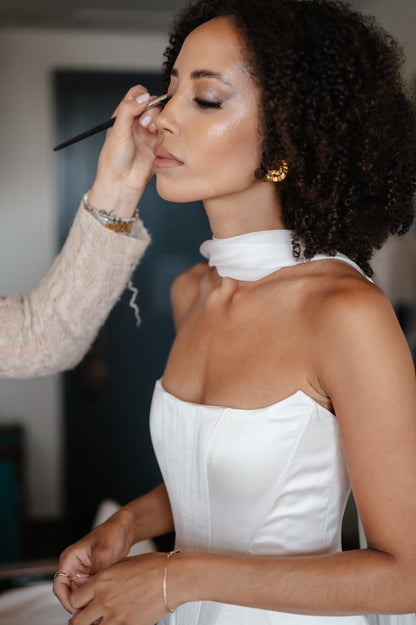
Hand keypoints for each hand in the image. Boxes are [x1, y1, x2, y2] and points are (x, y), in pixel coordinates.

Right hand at [54, 510, 133, 613]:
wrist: (124, 529)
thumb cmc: (111, 534)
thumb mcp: (103, 554)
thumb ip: (94, 573)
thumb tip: (90, 592)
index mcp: (70, 558)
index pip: (59, 585)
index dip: (66, 600)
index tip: (77, 610)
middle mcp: (73, 566)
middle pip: (69, 592)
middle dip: (78, 604)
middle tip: (90, 614)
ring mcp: (83, 572)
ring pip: (79, 593)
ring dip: (87, 602)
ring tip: (97, 610)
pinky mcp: (92, 575)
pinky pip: (89, 590)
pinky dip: (94, 597)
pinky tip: (102, 603)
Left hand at [67, 553, 167, 624]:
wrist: (172, 577)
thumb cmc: (152, 566)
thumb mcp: (122, 564)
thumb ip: (105, 576)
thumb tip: (95, 585)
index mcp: (101, 581)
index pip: (74, 599)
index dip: (75, 603)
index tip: (80, 605)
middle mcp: (105, 600)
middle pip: (77, 621)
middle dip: (78, 621)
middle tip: (82, 620)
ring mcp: (116, 616)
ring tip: (100, 622)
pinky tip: (117, 622)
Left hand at [89, 85, 161, 217]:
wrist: (122, 182)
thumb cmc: (113, 160)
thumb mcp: (117, 130)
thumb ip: (128, 110)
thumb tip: (143, 97)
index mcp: (124, 116)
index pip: (136, 94)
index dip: (141, 96)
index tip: (141, 106)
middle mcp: (137, 123)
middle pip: (152, 103)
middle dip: (151, 110)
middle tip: (144, 123)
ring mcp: (148, 133)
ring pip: (160, 116)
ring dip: (157, 120)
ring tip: (150, 131)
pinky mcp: (158, 144)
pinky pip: (167, 131)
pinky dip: (165, 132)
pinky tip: (157, 139)